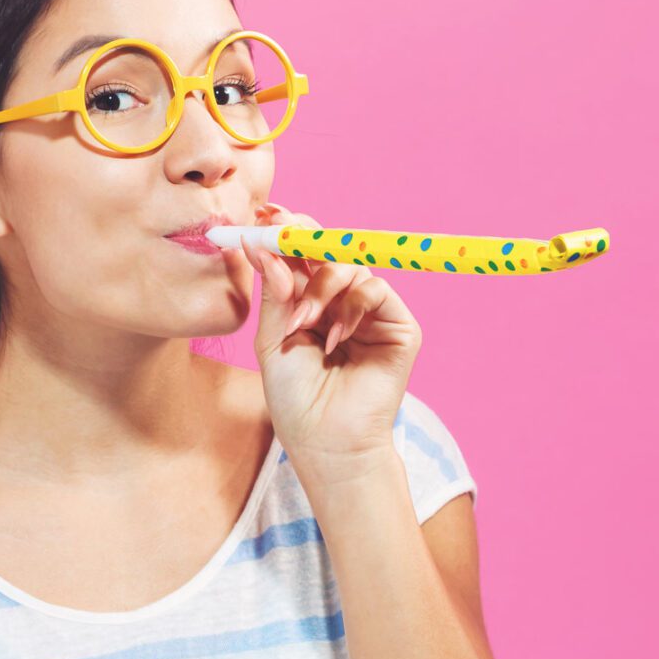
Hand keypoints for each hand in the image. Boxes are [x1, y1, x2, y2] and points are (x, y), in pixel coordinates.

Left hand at [237, 202, 422, 477]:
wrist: (326, 444)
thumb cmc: (296, 400)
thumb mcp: (273, 340)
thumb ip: (273, 293)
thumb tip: (260, 245)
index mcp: (310, 302)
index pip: (300, 255)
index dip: (284, 231)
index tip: (261, 214)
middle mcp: (341, 301)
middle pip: (327, 249)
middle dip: (302, 236)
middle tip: (278, 229)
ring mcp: (371, 312)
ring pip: (349, 265)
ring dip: (320, 287)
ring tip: (303, 324)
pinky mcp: (398, 326)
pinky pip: (376, 289)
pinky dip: (351, 306)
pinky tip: (334, 338)